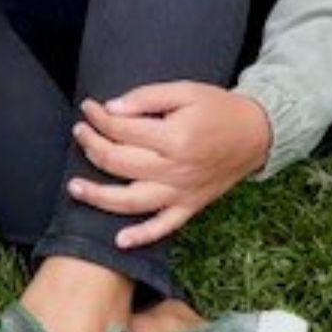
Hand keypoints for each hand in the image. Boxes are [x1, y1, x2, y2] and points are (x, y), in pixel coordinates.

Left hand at [68, 82, 272, 248]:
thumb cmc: (218, 108)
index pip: (123, 130)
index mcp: (175, 137)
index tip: (88, 108)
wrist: (256, 134)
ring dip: (99, 196)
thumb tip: (112, 108)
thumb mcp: (185, 90)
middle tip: (80, 132)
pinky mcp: (190, 206)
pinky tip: (119, 240)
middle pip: (120, 163)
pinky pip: (164, 227)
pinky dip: (142, 236)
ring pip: (132, 201)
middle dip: (92, 146)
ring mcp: (182, 192)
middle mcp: (175, 169)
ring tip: (74, 187)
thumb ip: (147, 97)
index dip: (99, 118)